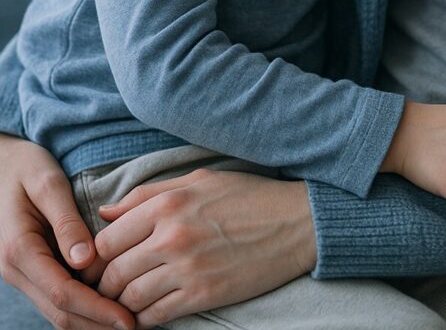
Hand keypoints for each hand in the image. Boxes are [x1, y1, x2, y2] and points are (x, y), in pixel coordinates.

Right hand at [0, 134, 133, 329]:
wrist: (0, 165)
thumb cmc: (26, 167)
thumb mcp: (47, 184)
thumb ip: (66, 222)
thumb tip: (86, 260)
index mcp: (19, 249)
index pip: (62, 293)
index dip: (96, 309)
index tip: (126, 319)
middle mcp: (16, 269)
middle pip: (59, 311)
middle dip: (97, 324)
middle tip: (135, 329)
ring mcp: (22, 272)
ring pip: (56, 310)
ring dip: (90, 321)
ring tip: (126, 322)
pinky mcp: (31, 269)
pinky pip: (56, 296)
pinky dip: (82, 307)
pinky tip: (107, 306)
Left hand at [94, 170, 315, 327]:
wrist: (295, 223)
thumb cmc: (247, 196)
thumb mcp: (198, 181)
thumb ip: (148, 194)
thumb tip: (105, 212)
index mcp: (168, 204)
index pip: (108, 239)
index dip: (97, 255)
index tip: (101, 262)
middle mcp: (172, 236)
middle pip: (113, 271)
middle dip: (104, 283)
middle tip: (106, 288)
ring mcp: (187, 269)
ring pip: (130, 297)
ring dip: (121, 304)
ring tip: (124, 302)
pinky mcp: (203, 295)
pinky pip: (156, 315)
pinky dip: (143, 319)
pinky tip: (146, 314)